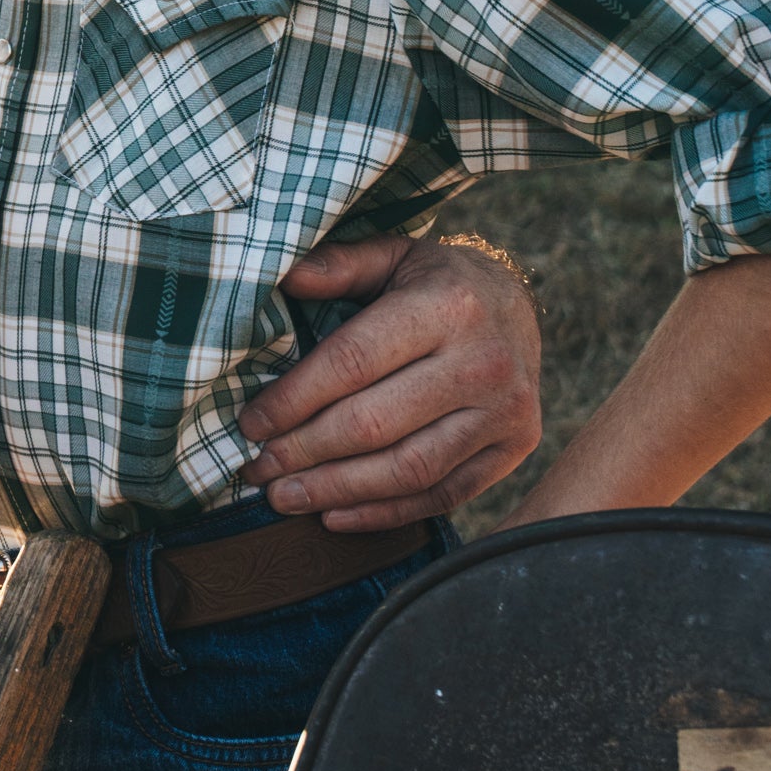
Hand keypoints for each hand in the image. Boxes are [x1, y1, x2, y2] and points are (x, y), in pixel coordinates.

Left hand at [239, 235, 540, 530]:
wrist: (520, 306)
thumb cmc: (438, 283)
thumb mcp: (393, 255)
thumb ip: (339, 265)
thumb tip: (284, 278)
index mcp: (448, 307)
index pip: (353, 363)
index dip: (294, 399)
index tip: (251, 425)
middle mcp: (484, 362)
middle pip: (376, 425)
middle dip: (305, 453)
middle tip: (258, 468)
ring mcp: (505, 412)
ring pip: (408, 469)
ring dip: (337, 490)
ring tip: (284, 496)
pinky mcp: (515, 448)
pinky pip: (443, 494)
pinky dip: (385, 513)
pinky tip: (335, 515)